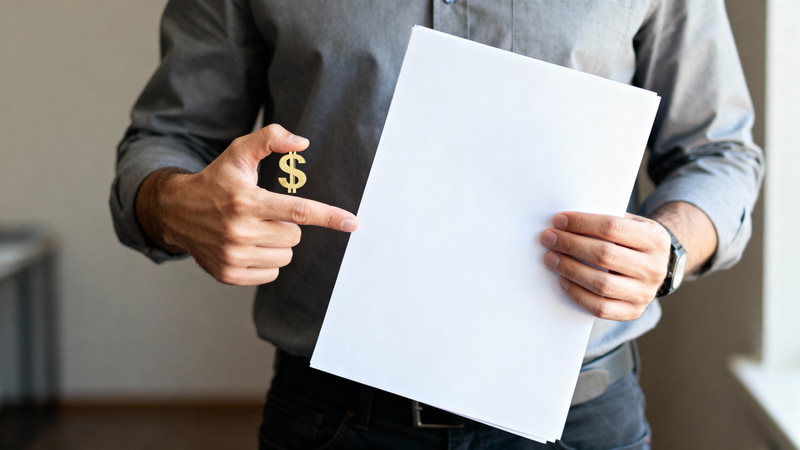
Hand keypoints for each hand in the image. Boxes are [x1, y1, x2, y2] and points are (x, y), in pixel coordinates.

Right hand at [136, 124, 358, 285]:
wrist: (174, 211)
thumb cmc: (215, 180)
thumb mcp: (238, 153)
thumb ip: (270, 139)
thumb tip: (303, 142)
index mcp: (247, 201)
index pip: (299, 211)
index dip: (329, 216)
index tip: (352, 223)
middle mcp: (239, 230)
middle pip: (294, 236)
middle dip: (286, 225)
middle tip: (263, 215)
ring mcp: (232, 255)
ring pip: (285, 258)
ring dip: (277, 245)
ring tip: (253, 230)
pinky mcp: (228, 274)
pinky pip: (270, 274)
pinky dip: (265, 262)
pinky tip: (246, 247)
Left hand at [540, 212, 670, 320]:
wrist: (656, 266)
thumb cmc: (633, 240)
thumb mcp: (631, 223)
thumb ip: (604, 221)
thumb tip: (564, 222)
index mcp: (655, 238)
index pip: (612, 227)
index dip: (582, 223)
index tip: (559, 221)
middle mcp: (654, 267)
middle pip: (604, 255)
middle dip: (571, 245)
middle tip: (549, 238)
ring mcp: (645, 293)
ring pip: (601, 283)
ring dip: (570, 269)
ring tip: (551, 258)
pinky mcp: (634, 312)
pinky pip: (600, 308)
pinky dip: (577, 294)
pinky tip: (563, 281)